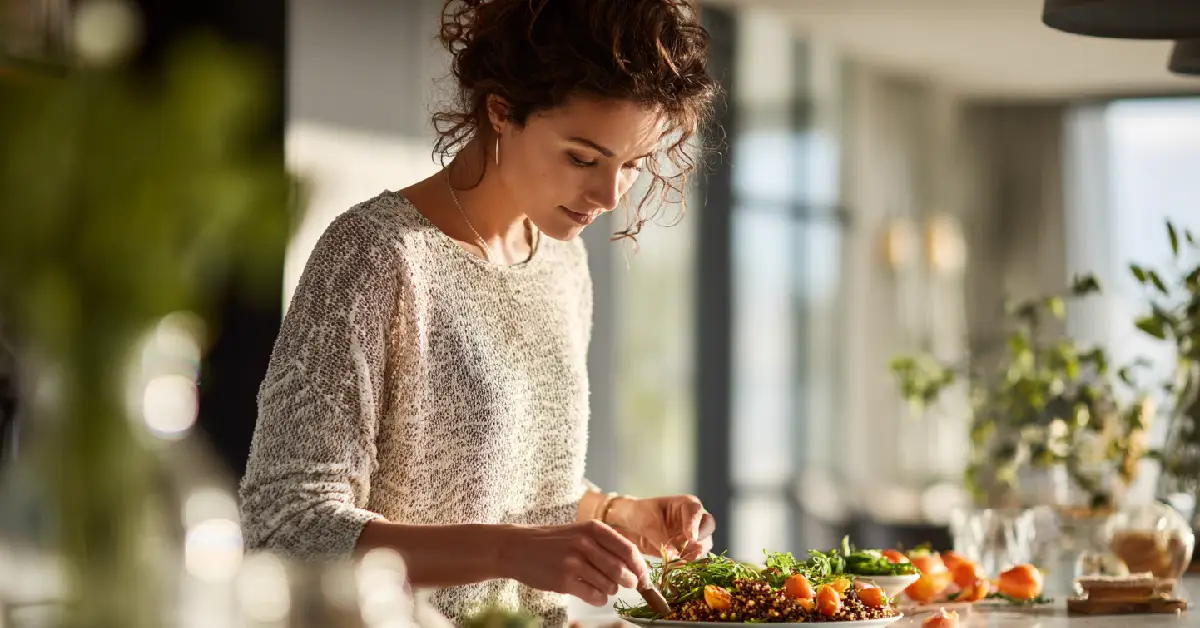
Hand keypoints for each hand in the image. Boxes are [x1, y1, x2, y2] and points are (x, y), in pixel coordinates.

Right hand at [497, 520, 650, 606]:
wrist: (517, 547)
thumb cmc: (553, 542)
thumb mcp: (580, 532)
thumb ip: (606, 545)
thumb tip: (635, 567)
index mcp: (593, 528)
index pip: (628, 550)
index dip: (641, 567)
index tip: (645, 578)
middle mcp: (585, 543)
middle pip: (621, 570)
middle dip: (629, 582)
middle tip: (628, 585)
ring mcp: (574, 562)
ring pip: (609, 585)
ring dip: (611, 590)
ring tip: (601, 586)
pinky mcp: (563, 580)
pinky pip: (594, 596)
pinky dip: (599, 599)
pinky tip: (593, 594)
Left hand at [605, 495, 713, 560]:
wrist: (629, 525)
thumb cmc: (639, 514)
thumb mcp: (648, 524)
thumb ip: (661, 539)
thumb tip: (674, 556)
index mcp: (685, 504)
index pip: (696, 511)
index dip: (694, 524)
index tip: (690, 538)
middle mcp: (692, 519)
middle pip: (708, 526)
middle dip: (702, 539)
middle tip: (692, 550)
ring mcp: (691, 534)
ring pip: (704, 544)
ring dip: (696, 553)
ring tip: (683, 560)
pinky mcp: (686, 549)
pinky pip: (694, 556)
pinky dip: (689, 562)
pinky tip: (678, 565)